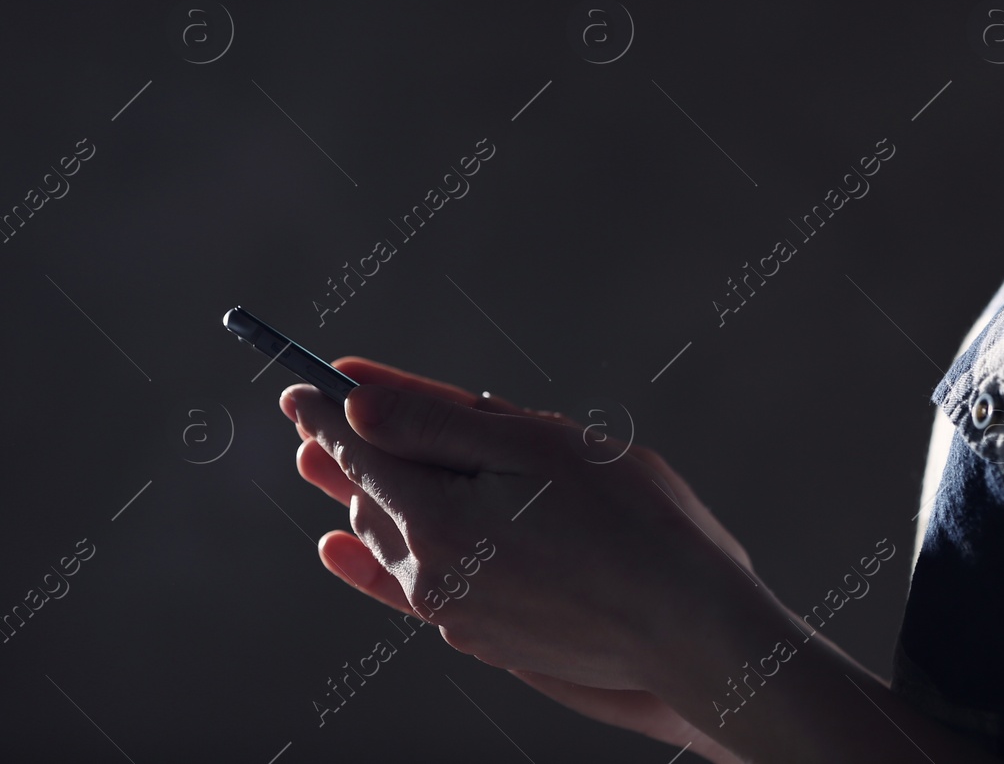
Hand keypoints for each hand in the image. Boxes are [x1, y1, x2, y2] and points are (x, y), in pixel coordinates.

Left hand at [286, 357, 753, 762]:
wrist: (683, 626)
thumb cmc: (627, 519)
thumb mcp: (535, 443)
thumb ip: (435, 421)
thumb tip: (355, 399)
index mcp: (436, 519)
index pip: (360, 450)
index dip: (327, 412)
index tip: (300, 385)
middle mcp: (430, 575)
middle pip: (369, 500)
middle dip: (344, 454)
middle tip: (314, 419)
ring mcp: (456, 614)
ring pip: (390, 547)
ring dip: (364, 502)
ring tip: (335, 473)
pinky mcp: (484, 638)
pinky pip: (414, 588)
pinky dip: (385, 558)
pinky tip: (357, 550)